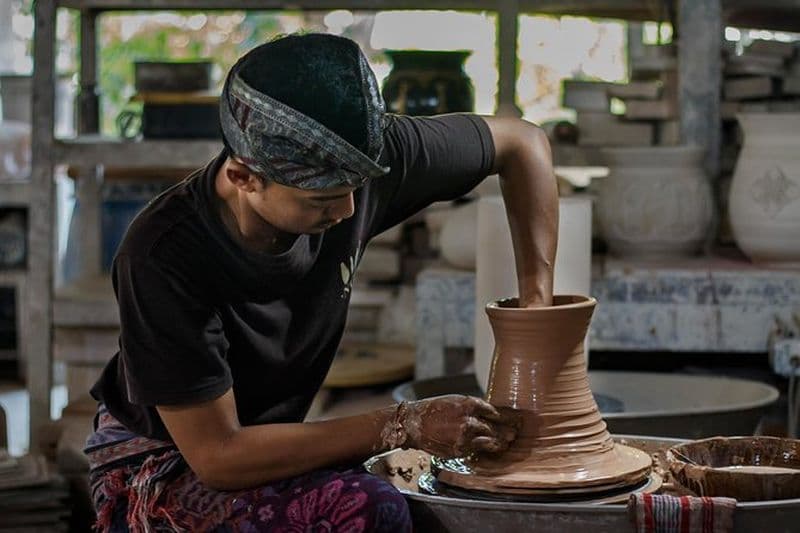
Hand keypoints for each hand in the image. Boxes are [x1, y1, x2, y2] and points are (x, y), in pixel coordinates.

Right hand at [396, 395, 520, 458]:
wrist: (414, 423)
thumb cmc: (434, 409)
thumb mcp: (455, 401)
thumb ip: (472, 407)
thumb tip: (490, 414)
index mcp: (469, 404)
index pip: (495, 411)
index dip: (506, 417)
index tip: (514, 420)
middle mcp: (469, 420)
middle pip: (496, 427)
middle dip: (507, 431)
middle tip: (515, 434)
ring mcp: (465, 436)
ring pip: (490, 441)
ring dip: (499, 443)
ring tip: (506, 443)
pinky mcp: (460, 449)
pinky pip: (477, 450)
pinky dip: (483, 449)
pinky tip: (488, 448)